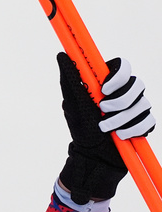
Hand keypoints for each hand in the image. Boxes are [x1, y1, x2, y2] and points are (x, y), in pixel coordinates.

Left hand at [57, 53, 154, 203]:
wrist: (93, 155)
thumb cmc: (81, 128)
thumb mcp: (72, 104)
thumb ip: (70, 80)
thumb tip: (63, 56)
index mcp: (109, 84)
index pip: (123, 66)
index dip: (118, 75)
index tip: (104, 89)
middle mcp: (125, 92)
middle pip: (137, 84)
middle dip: (120, 100)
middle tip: (103, 111)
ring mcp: (137, 107)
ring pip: (143, 104)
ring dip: (121, 118)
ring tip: (105, 128)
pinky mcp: (145, 123)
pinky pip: (148, 120)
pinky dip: (133, 129)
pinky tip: (119, 135)